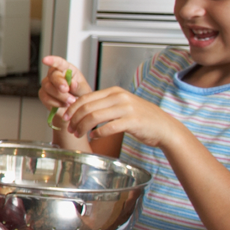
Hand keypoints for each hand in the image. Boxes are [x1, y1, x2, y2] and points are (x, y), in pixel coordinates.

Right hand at [38, 56, 91, 109]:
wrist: (75, 108)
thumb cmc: (80, 95)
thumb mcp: (84, 91)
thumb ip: (79, 87)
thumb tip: (72, 83)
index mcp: (67, 70)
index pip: (59, 63)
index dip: (52, 61)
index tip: (45, 60)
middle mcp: (55, 75)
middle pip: (53, 76)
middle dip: (59, 83)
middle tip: (67, 90)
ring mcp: (47, 84)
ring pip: (48, 88)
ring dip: (60, 96)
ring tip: (71, 101)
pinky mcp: (43, 94)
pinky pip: (46, 98)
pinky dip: (56, 103)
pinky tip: (64, 104)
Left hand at [60, 86, 185, 147]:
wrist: (164, 127)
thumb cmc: (140, 118)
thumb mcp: (121, 105)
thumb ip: (103, 105)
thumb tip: (79, 110)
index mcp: (114, 92)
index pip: (85, 98)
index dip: (72, 109)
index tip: (65, 118)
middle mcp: (119, 97)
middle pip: (87, 107)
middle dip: (74, 119)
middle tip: (71, 129)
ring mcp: (126, 109)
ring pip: (94, 117)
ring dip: (83, 127)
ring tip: (79, 135)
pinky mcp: (132, 122)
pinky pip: (108, 128)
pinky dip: (98, 133)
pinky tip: (94, 137)